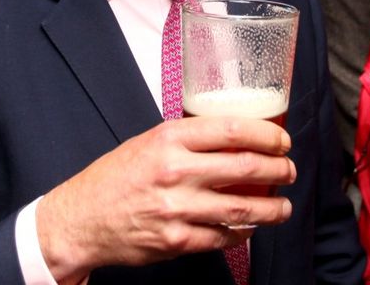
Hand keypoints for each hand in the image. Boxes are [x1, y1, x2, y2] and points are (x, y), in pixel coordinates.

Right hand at [36, 117, 294, 283]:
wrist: (80, 220)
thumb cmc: (114, 178)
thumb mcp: (147, 142)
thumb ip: (186, 140)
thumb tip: (232, 137)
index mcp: (169, 139)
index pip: (232, 130)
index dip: (267, 134)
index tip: (282, 140)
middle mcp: (175, 171)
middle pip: (246, 168)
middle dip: (278, 169)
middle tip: (289, 170)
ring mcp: (176, 209)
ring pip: (241, 209)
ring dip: (271, 209)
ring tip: (283, 207)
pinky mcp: (176, 240)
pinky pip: (222, 238)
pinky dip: (241, 234)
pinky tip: (249, 229)